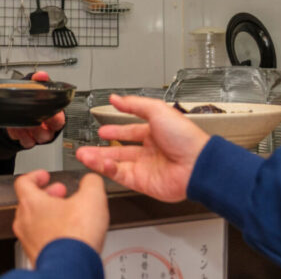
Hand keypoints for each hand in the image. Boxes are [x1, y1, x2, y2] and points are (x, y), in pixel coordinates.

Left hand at [6, 71, 65, 147]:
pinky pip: (26, 142)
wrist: (16, 112)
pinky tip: (16, 127)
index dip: (55, 117)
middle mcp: (48, 127)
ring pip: (38, 138)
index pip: (60, 119)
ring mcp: (38, 135)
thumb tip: (42, 75)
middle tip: (32, 118)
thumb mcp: (34, 88)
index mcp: (55, 115)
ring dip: (29, 129)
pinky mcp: (28, 140)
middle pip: (50, 131)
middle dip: (40, 125)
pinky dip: (19, 135)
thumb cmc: (30, 100)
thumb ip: (39, 81)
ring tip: (22, 122)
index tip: (47, 112)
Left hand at [12, 170, 107, 265]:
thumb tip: (91, 180)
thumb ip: (91, 182)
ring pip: (33, 221)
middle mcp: (24, 221)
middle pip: (29, 201)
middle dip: (47, 195)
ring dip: (49, 215)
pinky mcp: (36, 255)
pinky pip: (40, 239)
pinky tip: (68, 236)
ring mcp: (28, 240)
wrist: (71, 269)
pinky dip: (50, 233)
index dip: (36, 176)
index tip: (45, 176)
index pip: (23, 181)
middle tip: (61, 194)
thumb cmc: (75, 238)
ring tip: (67, 215)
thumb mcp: (92, 199)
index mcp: (31, 203)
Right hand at [76, 94, 210, 202]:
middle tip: (86, 148)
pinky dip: (107, 170)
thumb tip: (115, 98)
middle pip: (119, 150)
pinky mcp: (143, 182)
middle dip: (101, 149)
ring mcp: (145, 168)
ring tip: (83, 155)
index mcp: (155, 133)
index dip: (115, 131)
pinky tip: (98, 163)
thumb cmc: (185, 138)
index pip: (130, 132)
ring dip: (98, 160)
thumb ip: (133, 104)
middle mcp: (150, 151)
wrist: (197, 165)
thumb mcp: (157, 110)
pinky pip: (120, 175)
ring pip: (116, 164)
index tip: (102, 130)